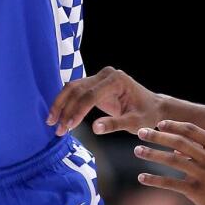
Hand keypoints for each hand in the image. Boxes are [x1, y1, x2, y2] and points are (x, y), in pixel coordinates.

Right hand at [46, 66, 162, 136]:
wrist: (152, 106)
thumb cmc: (146, 114)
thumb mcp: (134, 123)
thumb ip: (115, 125)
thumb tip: (95, 129)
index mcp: (116, 80)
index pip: (90, 95)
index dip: (77, 111)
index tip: (67, 127)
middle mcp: (106, 74)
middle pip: (77, 89)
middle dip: (64, 109)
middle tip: (56, 128)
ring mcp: (99, 77)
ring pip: (72, 88)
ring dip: (61, 105)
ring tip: (52, 123)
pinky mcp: (94, 83)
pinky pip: (76, 91)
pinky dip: (66, 102)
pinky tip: (58, 115)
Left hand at [134, 120, 204, 204]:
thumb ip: (203, 149)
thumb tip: (174, 146)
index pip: (191, 129)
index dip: (173, 125)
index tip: (159, 123)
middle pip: (178, 141)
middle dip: (157, 135)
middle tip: (140, 132)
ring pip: (172, 159)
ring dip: (152, 154)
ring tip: (138, 151)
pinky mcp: (198, 192)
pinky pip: (171, 182)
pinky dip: (154, 179)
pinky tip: (142, 178)